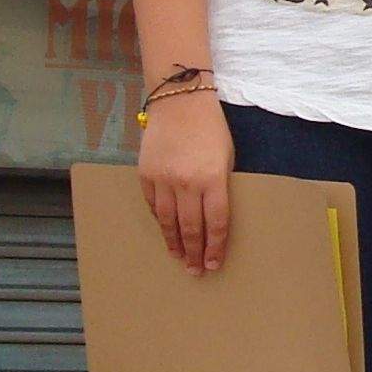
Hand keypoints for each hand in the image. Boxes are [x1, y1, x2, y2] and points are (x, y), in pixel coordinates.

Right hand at [138, 91, 234, 273]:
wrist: (179, 101)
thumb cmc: (210, 129)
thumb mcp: (226, 158)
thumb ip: (220, 186)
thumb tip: (214, 217)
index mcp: (213, 179)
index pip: (216, 223)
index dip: (215, 247)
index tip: (213, 264)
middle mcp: (187, 182)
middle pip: (191, 228)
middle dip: (194, 253)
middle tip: (195, 270)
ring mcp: (163, 179)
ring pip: (167, 221)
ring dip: (174, 242)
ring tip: (178, 257)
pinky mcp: (145, 174)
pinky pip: (152, 204)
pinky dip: (159, 220)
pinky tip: (165, 230)